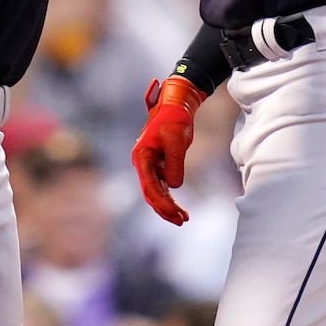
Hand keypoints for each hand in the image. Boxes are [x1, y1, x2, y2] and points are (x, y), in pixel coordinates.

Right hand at [131, 75, 206, 225]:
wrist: (177, 106)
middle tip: (181, 220)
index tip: (174, 213)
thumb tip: (174, 187)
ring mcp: (150, 165)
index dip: (161, 202)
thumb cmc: (174, 119)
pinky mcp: (159, 165)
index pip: (149, 185)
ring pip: (156, 192)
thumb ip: (175, 164)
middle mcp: (143, 162)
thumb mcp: (177, 141)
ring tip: (183, 219)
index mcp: (142, 156)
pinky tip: (180, 209)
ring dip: (168, 206)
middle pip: (150, 192)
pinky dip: (170, 198)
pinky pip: (162, 186)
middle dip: (164, 208)